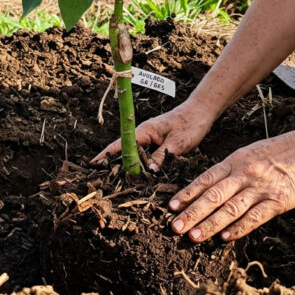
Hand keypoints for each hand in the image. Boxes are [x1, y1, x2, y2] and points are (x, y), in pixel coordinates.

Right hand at [90, 101, 214, 170]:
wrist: (202, 112)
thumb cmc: (190, 124)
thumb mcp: (177, 143)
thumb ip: (161, 157)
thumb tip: (147, 172)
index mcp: (144, 131)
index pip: (120, 144)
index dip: (106, 155)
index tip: (92, 164)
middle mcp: (144, 135)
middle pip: (124, 151)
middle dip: (113, 164)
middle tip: (101, 181)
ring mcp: (150, 140)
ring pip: (135, 155)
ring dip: (128, 167)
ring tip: (116, 183)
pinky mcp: (157, 144)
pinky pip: (145, 156)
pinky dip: (140, 166)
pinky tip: (139, 177)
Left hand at [168, 127, 294, 242]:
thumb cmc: (284, 151)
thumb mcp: (253, 153)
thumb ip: (234, 169)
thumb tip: (214, 188)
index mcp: (236, 160)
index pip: (205, 179)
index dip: (187, 194)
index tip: (171, 207)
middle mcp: (244, 173)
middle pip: (212, 196)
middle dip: (191, 213)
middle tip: (174, 227)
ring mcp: (261, 187)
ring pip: (229, 208)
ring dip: (209, 224)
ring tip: (193, 237)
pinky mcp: (278, 200)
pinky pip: (255, 217)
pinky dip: (239, 228)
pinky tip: (225, 238)